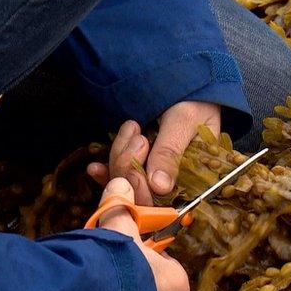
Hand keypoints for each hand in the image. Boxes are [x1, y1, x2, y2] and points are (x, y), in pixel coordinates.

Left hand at [88, 102, 219, 204]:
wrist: (189, 88)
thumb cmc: (195, 101)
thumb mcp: (184, 122)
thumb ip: (170, 152)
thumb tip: (159, 187)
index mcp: (196, 181)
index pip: (167, 202)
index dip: (145, 190)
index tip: (139, 163)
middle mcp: (176, 187)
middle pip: (143, 196)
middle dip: (129, 168)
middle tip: (138, 135)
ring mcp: (155, 180)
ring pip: (128, 186)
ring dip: (119, 161)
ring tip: (131, 129)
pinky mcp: (140, 170)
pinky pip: (120, 180)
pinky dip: (106, 174)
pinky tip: (94, 167)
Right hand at [96, 177, 189, 290]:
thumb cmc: (119, 266)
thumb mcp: (121, 230)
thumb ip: (122, 207)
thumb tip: (122, 182)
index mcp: (177, 283)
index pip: (166, 265)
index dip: (145, 255)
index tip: (126, 249)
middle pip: (151, 289)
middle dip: (131, 278)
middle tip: (109, 266)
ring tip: (96, 285)